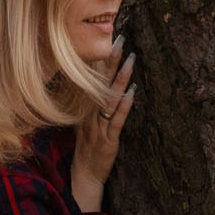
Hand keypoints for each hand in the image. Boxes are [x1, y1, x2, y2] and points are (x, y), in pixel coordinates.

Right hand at [71, 47, 135, 212]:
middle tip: (119, 38)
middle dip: (110, 59)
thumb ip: (88, 102)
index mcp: (82, 108)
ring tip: (130, 59)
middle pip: (98, 82)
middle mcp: (88, 114)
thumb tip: (95, 81)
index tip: (105, 38)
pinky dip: (124, 106)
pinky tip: (132, 92)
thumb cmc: (86, 149)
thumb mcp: (83, 121)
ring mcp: (98, 127)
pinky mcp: (108, 141)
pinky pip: (116, 121)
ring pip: (108, 98)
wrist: (84, 176)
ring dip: (120, 78)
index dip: (97, 58)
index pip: (89, 78)